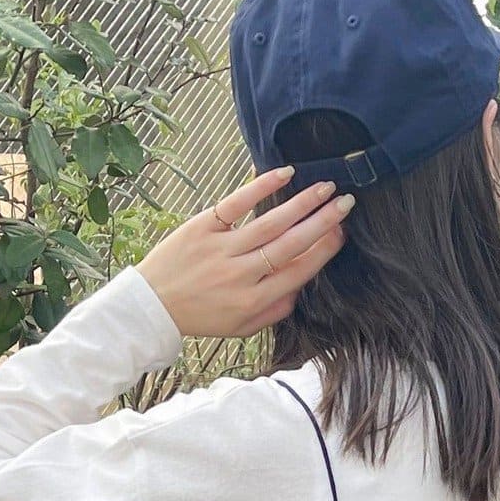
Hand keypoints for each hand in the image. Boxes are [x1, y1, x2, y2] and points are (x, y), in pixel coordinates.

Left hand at [138, 166, 353, 338]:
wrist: (154, 304)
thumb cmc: (202, 316)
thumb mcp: (242, 327)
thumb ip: (274, 312)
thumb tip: (300, 289)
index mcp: (254, 300)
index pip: (298, 271)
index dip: (323, 250)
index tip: (342, 232)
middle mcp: (241, 274)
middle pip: (290, 244)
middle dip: (322, 222)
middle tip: (345, 203)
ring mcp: (222, 249)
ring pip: (270, 223)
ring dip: (301, 203)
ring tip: (325, 187)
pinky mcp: (202, 227)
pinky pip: (236, 203)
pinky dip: (259, 187)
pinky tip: (284, 173)